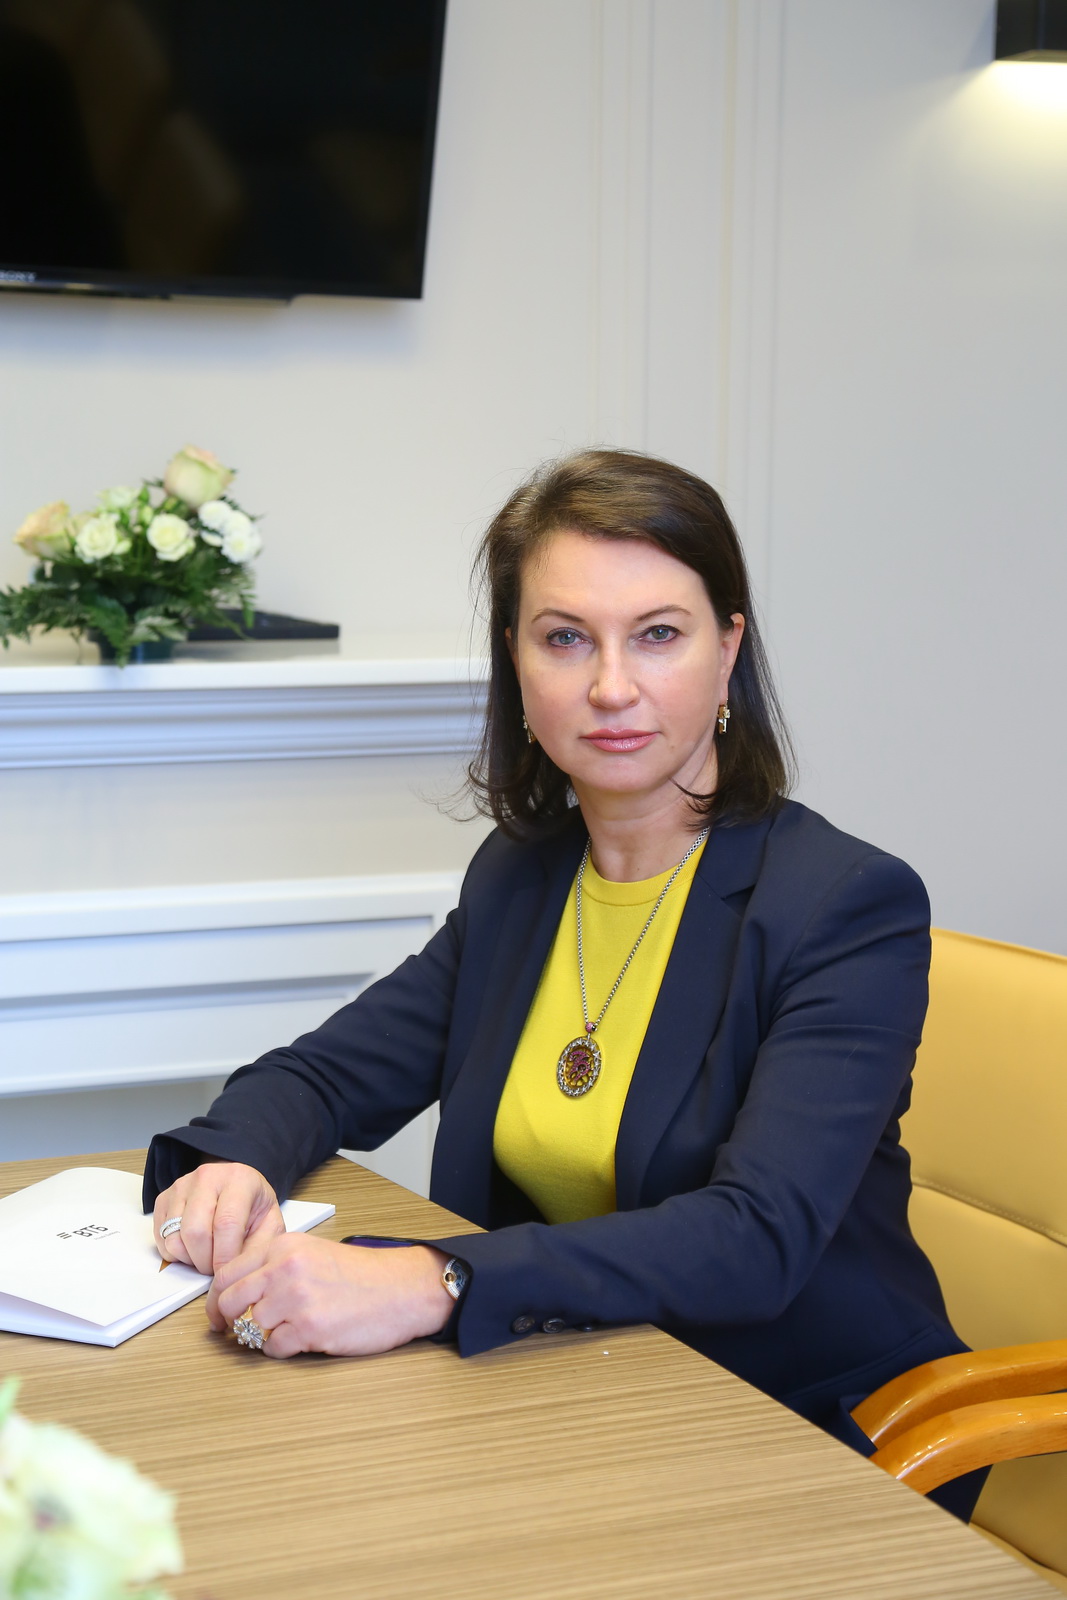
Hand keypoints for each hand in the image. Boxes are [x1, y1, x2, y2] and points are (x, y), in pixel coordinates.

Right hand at [153, 1161, 283, 1274]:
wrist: (236, 1186)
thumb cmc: (253, 1207)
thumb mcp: (269, 1224)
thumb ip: (259, 1247)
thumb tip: (238, 1273)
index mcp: (239, 1180)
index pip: (225, 1223)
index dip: (224, 1256)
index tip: (226, 1273)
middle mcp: (207, 1177)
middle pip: (195, 1232)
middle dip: (205, 1262)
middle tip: (216, 1267)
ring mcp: (182, 1186)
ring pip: (174, 1238)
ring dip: (190, 1259)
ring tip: (207, 1255)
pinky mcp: (164, 1198)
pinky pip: (161, 1239)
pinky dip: (175, 1254)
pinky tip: (193, 1248)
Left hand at [208, 1234, 453, 1357]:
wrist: (400, 1289)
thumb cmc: (361, 1275)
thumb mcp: (313, 1253)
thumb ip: (276, 1266)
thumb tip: (238, 1293)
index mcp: (284, 1247)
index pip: (228, 1273)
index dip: (215, 1299)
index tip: (216, 1314)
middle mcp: (285, 1269)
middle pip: (229, 1301)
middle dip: (226, 1321)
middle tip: (232, 1332)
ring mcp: (296, 1299)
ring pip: (251, 1327)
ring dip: (260, 1336)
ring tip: (284, 1332)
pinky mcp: (309, 1328)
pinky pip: (273, 1348)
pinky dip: (280, 1350)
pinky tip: (300, 1340)